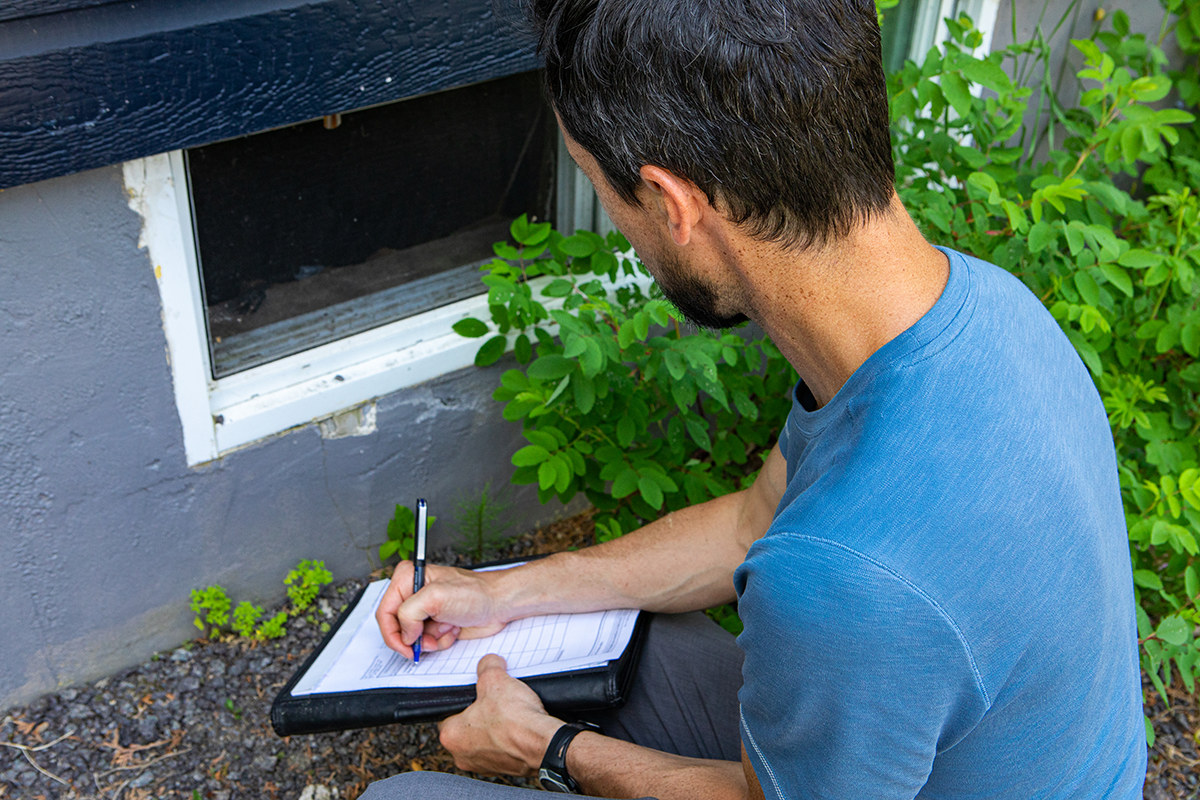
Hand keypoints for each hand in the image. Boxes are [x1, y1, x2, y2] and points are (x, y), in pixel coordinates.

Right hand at [375, 561, 508, 657]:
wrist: (499, 604)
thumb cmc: (475, 593)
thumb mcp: (436, 597)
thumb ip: (410, 613)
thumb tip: (404, 633)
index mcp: (407, 578)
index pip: (384, 612)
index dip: (393, 633)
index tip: (407, 645)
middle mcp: (413, 593)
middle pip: (396, 627)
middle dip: (415, 638)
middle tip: (429, 640)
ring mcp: (424, 610)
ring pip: (412, 638)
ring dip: (431, 639)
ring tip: (448, 627)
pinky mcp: (434, 623)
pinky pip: (427, 642)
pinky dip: (440, 641)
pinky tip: (453, 629)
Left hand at [437, 655, 564, 775]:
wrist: (543, 744)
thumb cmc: (514, 719)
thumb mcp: (495, 679)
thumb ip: (486, 667)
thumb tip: (488, 663)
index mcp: (451, 736)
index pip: (448, 710)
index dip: (464, 696)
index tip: (476, 689)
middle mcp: (462, 755)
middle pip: (467, 725)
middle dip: (480, 710)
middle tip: (494, 697)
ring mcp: (484, 765)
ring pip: (485, 738)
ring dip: (494, 725)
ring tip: (509, 710)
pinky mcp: (504, 769)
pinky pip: (502, 748)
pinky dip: (509, 737)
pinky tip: (519, 725)